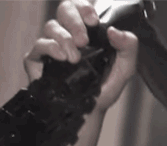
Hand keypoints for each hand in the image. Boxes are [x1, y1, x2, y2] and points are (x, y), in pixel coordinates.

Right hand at [23, 0, 138, 114]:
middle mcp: (67, 34)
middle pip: (64, 9)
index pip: (80, 6)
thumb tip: (113, 31)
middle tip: (84, 40)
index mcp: (86, 31)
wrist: (89, 114)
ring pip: (51, 26)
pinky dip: (49, 47)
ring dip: (64, 38)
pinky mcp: (38, 60)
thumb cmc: (104, 89)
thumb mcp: (125, 69)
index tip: (93, 21)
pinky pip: (38, 44)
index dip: (84, 7)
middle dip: (74, 21)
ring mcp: (51, 46)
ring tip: (75, 58)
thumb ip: (129, 47)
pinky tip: (61, 57)